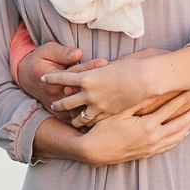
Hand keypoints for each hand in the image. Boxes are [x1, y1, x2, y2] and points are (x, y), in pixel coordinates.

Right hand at [17, 42, 106, 120]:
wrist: (26, 78)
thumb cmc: (39, 61)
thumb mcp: (47, 51)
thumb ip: (62, 53)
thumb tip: (78, 54)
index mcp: (53, 81)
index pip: (76, 74)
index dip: (91, 67)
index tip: (105, 62)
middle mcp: (57, 96)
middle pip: (81, 92)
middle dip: (97, 85)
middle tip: (112, 79)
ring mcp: (58, 107)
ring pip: (80, 108)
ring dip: (96, 103)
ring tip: (112, 98)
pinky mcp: (60, 114)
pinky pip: (76, 119)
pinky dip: (90, 117)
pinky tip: (105, 114)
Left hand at [48, 48, 166, 124]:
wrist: (145, 79)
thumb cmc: (131, 65)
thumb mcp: (110, 64)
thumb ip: (100, 69)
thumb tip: (99, 68)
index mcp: (86, 77)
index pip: (62, 78)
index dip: (51, 78)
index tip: (43, 78)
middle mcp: (88, 93)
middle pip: (65, 101)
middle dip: (58, 103)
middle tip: (52, 105)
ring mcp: (97, 106)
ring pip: (77, 116)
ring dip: (72, 117)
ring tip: (69, 119)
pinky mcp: (107, 114)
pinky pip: (93, 121)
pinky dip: (88, 123)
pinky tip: (86, 125)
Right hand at [77, 91, 189, 165]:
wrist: (94, 151)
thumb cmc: (103, 128)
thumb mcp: (119, 111)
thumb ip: (138, 101)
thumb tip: (154, 89)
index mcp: (147, 126)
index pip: (171, 108)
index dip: (183, 98)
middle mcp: (153, 138)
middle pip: (181, 123)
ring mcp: (152, 147)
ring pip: (178, 135)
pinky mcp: (148, 153)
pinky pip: (170, 145)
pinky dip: (180, 136)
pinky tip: (184, 131)